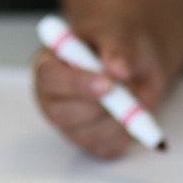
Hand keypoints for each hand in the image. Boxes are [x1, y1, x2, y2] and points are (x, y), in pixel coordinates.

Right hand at [32, 19, 169, 158]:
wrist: (133, 62)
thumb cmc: (115, 46)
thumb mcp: (119, 35)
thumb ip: (118, 49)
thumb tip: (119, 70)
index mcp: (48, 66)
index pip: (49, 79)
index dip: (77, 84)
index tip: (108, 83)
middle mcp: (52, 100)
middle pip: (62, 114)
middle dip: (99, 106)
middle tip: (128, 92)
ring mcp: (69, 126)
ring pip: (87, 135)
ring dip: (118, 119)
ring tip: (135, 93)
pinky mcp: (90, 144)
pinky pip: (107, 148)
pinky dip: (127, 133)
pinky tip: (134, 112)